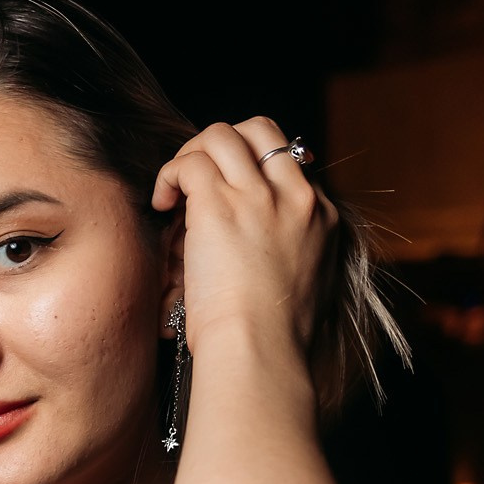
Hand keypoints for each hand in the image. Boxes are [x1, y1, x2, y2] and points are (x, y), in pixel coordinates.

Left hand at [151, 119, 337, 363]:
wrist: (262, 353)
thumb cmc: (274, 342)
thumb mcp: (304, 291)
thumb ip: (293, 261)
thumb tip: (263, 258)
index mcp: (321, 217)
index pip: (287, 163)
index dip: (250, 171)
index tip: (226, 196)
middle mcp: (296, 197)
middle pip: (261, 130)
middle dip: (224, 144)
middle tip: (198, 179)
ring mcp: (259, 197)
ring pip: (222, 135)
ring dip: (191, 155)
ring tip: (175, 190)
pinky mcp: (220, 206)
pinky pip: (192, 162)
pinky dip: (170, 174)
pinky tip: (161, 202)